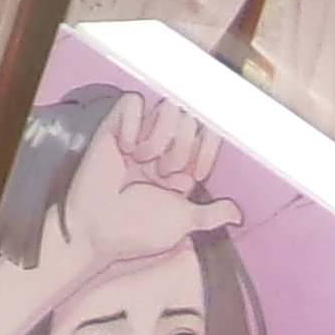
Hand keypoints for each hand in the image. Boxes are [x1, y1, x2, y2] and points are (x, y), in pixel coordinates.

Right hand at [50, 94, 238, 279]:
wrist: (96, 231)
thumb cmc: (135, 230)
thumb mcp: (182, 224)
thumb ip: (210, 214)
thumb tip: (238, 216)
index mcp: (181, 166)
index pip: (208, 135)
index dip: (208, 149)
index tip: (196, 175)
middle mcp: (162, 147)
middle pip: (190, 119)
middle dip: (182, 147)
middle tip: (163, 172)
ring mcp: (138, 136)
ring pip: (167, 107)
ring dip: (160, 136)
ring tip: (143, 160)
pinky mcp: (114, 128)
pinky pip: (132, 102)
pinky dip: (132, 121)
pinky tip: (125, 146)